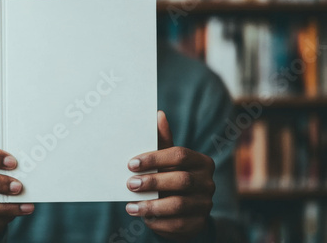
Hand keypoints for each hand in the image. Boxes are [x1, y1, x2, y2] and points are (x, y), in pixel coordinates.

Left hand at [126, 111, 215, 241]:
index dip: (155, 159)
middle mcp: (208, 182)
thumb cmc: (171, 179)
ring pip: (179, 204)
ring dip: (151, 205)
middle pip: (181, 180)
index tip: (131, 164)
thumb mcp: (167, 161)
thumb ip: (163, 142)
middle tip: (130, 184)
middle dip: (152, 181)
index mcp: (201, 162)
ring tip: (131, 206)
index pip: (180, 155)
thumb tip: (159, 114)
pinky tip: (143, 217)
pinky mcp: (199, 223)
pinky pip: (178, 223)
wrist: (183, 212)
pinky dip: (158, 221)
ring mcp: (206, 204)